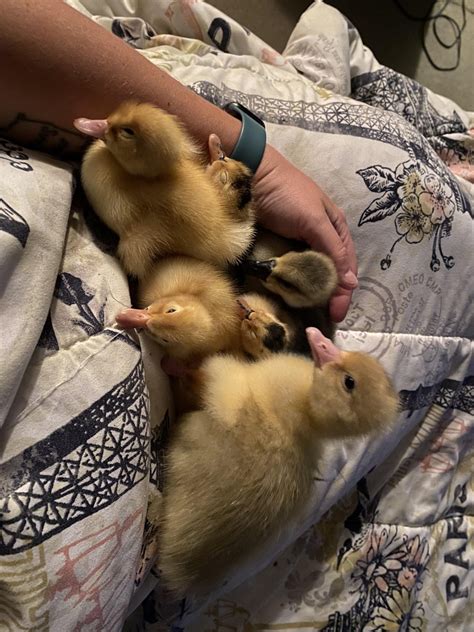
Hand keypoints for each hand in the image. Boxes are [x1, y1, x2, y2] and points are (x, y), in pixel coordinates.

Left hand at [253, 146, 357, 321]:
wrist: (251, 175)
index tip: (338, 314)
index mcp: (335, 228)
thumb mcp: (314, 220)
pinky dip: (294, 283)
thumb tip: (350, 283)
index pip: (346, 266)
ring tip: (312, 311)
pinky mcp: (279, 245)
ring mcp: (298, 242)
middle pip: (330, 271)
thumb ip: (332, 249)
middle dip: (331, 294)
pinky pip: (291, 269)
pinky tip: (293, 295)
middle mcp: (319, 236)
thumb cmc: (286, 193)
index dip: (344, 291)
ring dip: (313, 291)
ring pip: (311, 272)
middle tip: (327, 318)